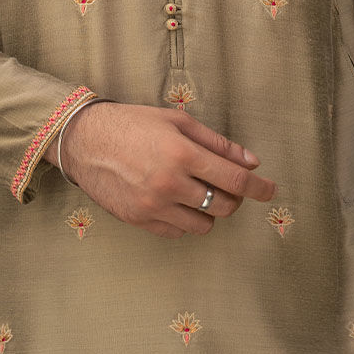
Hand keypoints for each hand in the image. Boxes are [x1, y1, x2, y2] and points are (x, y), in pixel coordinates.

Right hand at [49, 102, 275, 238]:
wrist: (84, 140)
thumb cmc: (132, 124)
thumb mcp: (176, 122)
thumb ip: (216, 143)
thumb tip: (250, 161)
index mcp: (182, 154)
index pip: (235, 179)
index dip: (259, 187)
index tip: (270, 189)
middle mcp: (170, 184)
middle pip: (224, 206)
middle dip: (233, 198)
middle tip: (226, 184)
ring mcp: (153, 206)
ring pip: (203, 225)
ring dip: (209, 211)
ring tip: (197, 192)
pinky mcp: (139, 221)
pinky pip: (177, 232)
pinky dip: (184, 220)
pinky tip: (175, 201)